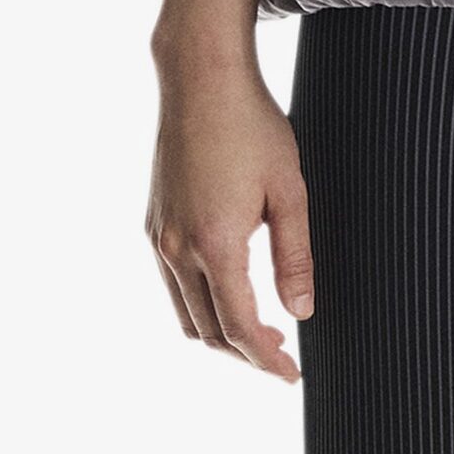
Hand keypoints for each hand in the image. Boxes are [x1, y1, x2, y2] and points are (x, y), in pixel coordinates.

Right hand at [146, 51, 313, 381]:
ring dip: (219, 332)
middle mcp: (177, 248)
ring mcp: (159, 237)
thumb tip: (301, 312)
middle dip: (244, 353)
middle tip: (281, 354)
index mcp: (215, 243)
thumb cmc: (253, 126)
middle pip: (208, 332)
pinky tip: (229, 287)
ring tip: (259, 327)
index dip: (266, 360)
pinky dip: (199, 303)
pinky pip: (172, 284)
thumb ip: (295, 256)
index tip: (291, 374)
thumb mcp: (289, 189)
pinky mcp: (152, 223)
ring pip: (185, 314)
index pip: (239, 329)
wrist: (201, 78)